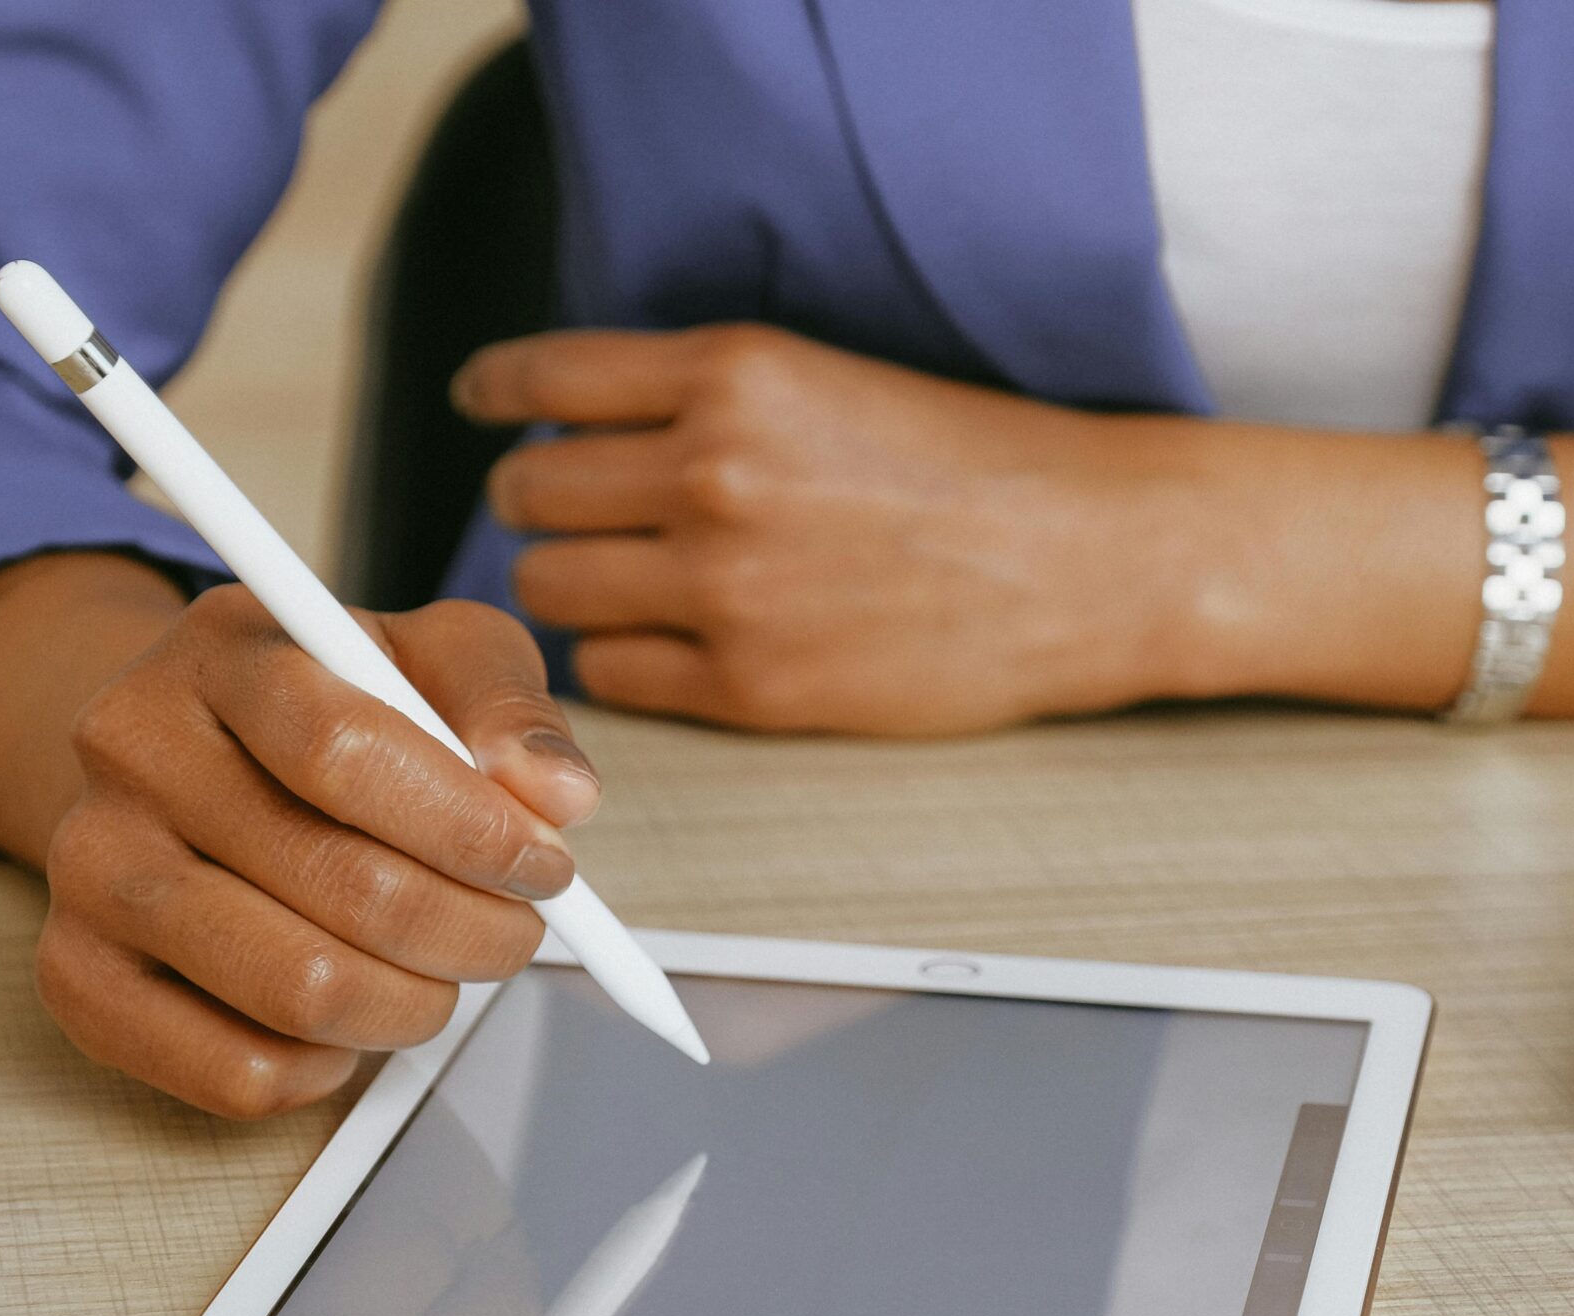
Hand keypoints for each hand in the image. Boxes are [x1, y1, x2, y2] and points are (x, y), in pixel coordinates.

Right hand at [33, 587, 598, 1116]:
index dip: (471, 830)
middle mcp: (133, 750)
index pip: (348, 753)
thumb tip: (555, 793)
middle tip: (514, 931)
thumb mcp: (435, 658)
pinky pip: (238, 1072)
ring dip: (413, 1003)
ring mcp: (90, 868)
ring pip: (298, 990)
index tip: (545, 865)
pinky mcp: (77, 976)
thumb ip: (507, 705)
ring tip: (441, 972)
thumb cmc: (333, 709)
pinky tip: (350, 1014)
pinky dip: (328, 1066)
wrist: (186, 756)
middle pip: (341, 885)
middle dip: (473, 930)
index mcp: (225, 650)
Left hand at [454, 324, 1194, 733]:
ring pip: (552, 588)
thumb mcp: (829, 379)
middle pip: (529, 493)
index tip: (483, 405)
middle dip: (542, 503)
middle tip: (581, 516)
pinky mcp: (749, 685)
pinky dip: (624, 660)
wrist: (1089, 558)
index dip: (497, 394)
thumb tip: (584, 433)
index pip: (544, 378)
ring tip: (634, 584)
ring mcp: (725, 585)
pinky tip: (675, 643)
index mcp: (733, 372)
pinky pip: (610, 674)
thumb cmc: (976, 466)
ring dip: (576, 586)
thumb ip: (706, 398)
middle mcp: (713, 471)